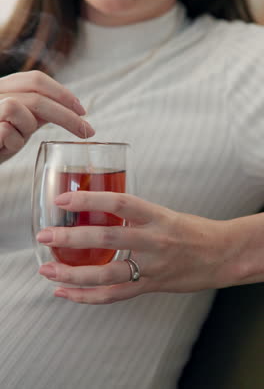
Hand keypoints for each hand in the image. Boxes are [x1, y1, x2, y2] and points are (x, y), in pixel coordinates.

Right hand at [0, 71, 93, 161]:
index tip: (82, 109)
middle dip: (66, 115)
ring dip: (27, 127)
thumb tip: (69, 108)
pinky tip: (4, 148)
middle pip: (36, 95)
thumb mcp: (18, 124)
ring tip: (17, 139)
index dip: (62, 92)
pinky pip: (7, 130)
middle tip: (87, 131)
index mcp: (2, 87)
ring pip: (18, 107)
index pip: (35, 78)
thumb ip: (36, 112)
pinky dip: (13, 143)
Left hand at [37, 191, 231, 304]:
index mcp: (156, 216)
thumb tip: (100, 211)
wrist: (222, 254)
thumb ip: (134, 215)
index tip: (63, 199)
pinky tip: (67, 292)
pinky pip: (115, 295)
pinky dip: (88, 296)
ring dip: (73, 274)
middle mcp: (153, 240)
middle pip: (106, 240)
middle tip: (45, 236)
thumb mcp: (164, 213)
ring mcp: (152, 266)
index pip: (119, 203)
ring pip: (107, 274)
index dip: (90, 200)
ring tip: (48, 270)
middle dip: (71, 239)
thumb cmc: (192, 231)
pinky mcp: (151, 286)